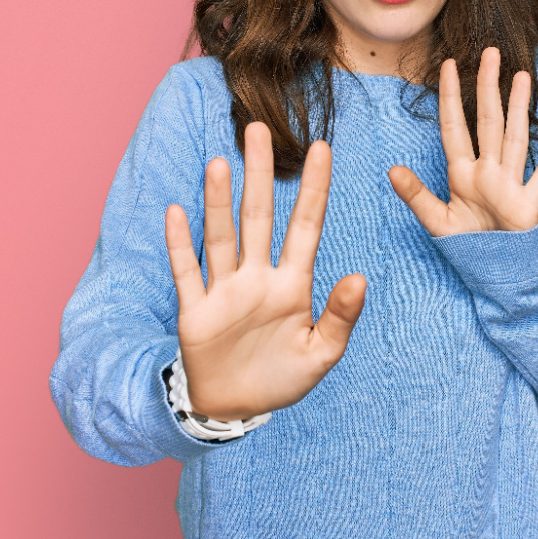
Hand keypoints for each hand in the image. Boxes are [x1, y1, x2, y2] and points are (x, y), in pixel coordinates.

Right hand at [164, 122, 366, 421]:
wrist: (236, 408)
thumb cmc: (282, 379)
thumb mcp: (321, 354)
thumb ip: (340, 317)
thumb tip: (359, 278)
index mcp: (292, 284)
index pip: (306, 226)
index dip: (314, 188)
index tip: (322, 148)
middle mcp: (257, 277)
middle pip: (259, 216)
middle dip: (260, 174)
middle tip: (259, 130)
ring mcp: (225, 290)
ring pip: (222, 236)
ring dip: (219, 201)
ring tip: (220, 162)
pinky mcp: (197, 310)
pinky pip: (187, 271)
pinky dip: (181, 244)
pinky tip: (177, 211)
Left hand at [388, 46, 537, 235]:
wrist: (496, 273)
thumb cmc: (468, 246)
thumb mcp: (436, 221)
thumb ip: (415, 196)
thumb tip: (392, 169)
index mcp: (462, 174)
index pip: (454, 127)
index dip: (450, 97)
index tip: (448, 65)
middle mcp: (487, 171)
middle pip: (487, 121)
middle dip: (487, 87)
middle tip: (489, 53)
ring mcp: (510, 184)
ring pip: (514, 136)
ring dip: (518, 107)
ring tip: (522, 76)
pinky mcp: (528, 203)